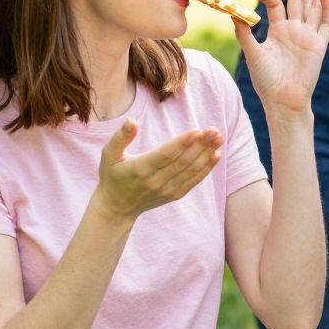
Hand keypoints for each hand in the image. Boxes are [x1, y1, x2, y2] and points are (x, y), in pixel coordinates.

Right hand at [94, 120, 224, 219]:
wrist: (117, 208)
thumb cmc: (112, 177)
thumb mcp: (108, 155)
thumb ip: (120, 137)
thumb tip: (132, 121)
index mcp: (140, 169)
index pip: (165, 155)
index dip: (182, 143)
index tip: (197, 131)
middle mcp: (155, 181)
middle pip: (183, 162)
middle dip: (201, 145)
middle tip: (214, 130)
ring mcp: (166, 190)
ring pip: (190, 170)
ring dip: (207, 154)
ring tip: (219, 138)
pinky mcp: (174, 195)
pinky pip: (193, 181)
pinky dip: (205, 169)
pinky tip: (216, 155)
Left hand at [236, 0, 328, 116]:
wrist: (283, 101)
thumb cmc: (266, 81)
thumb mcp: (252, 54)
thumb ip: (244, 34)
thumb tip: (232, 13)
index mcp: (279, 30)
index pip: (277, 3)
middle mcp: (295, 29)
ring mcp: (309, 36)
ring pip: (315, 5)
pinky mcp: (319, 45)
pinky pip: (326, 24)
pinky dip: (326, 8)